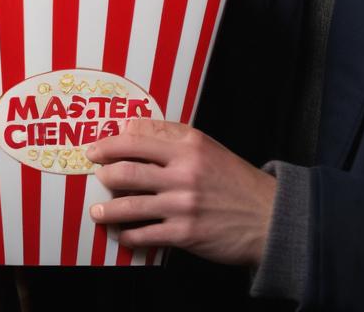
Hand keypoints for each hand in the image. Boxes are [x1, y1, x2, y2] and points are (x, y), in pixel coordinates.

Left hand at [86, 119, 275, 264]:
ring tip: (97, 210)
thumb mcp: (207, 147)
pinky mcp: (185, 233)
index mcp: (189, 144)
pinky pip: (145, 234)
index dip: (109, 143)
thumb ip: (170, 136)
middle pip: (127, 170)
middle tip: (95, 175)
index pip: (137, 138)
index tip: (95, 149)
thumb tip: (130, 129)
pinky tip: (122, 234)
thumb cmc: (234, 179)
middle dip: (103, 173)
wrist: (268, 216)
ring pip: (130, 204)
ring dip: (107, 208)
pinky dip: (128, 235)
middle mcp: (184, 172)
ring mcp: (183, 204)